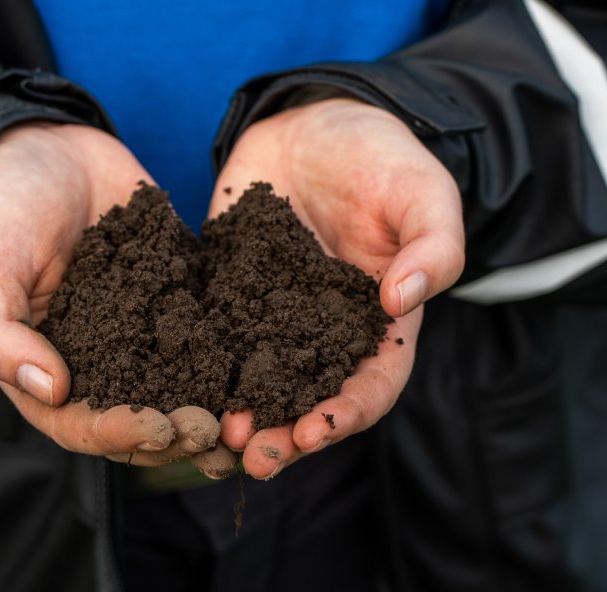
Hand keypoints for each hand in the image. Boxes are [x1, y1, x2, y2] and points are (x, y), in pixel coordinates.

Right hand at [0, 123, 232, 476]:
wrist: (42, 144)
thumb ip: (0, 336)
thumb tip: (51, 392)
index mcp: (45, 371)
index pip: (83, 424)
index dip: (121, 434)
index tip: (160, 428)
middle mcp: (98, 363)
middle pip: (140, 419)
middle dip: (178, 432)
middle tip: (216, 430)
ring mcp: (140, 332)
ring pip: (180, 387)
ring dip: (212, 407)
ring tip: (246, 413)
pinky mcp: (176, 297)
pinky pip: (208, 330)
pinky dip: (233, 351)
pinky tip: (263, 358)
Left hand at [210, 97, 464, 478]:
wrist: (315, 121)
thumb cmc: (383, 157)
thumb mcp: (423, 191)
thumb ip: (432, 246)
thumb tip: (403, 299)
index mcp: (379, 326)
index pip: (370, 386)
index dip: (345, 414)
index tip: (314, 432)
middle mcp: (323, 335)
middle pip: (307, 400)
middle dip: (284, 434)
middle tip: (253, 456)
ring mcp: (271, 319)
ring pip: (256, 382)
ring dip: (238, 414)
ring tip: (214, 435)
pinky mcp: (227, 296)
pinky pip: (211, 338)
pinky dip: (197, 367)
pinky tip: (173, 384)